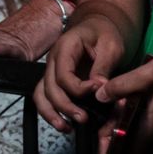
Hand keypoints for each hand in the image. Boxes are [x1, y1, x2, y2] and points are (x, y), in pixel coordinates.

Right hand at [35, 13, 123, 135]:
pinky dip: (50, 111)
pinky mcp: (53, 79)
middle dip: (66, 106)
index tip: (96, 90)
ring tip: (67, 127)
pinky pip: (43, 97)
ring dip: (52, 114)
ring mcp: (50, 69)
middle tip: (83, 118)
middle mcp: (52, 60)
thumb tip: (99, 87)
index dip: (78, 88)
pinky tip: (63, 122)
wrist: (98, 26)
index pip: (63, 74)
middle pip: (50, 88)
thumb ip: (103, 65)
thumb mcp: (111, 45)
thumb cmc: (104, 33)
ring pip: (41, 95)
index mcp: (65, 47)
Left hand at [95, 52, 152, 151]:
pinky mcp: (152, 113)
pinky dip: (121, 116)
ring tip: (102, 109)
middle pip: (121, 143)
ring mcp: (151, 122)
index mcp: (147, 127)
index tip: (97, 142)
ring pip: (126, 132)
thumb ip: (122, 85)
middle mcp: (148, 130)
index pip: (123, 151)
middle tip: (94, 122)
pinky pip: (132, 121)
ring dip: (112, 125)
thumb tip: (98, 95)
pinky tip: (116, 100)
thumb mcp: (149, 75)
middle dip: (105, 137)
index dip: (108, 150)